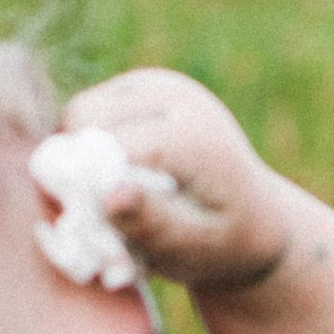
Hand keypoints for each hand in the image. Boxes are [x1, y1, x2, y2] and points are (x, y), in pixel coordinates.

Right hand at [61, 69, 293, 289]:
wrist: (254, 218)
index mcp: (196, 134)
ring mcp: (157, 83)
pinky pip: (85, 112)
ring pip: (78, 111)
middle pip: (86, 119)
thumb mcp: (197, 249)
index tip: (97, 229)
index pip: (112, 147)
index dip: (87, 187)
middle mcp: (177, 95)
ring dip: (78, 159)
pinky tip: (112, 179)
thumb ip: (154, 225)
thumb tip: (111, 194)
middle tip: (98, 216)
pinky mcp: (139, 86)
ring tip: (108, 200)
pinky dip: (85, 148)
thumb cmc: (223, 244)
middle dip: (78, 170)